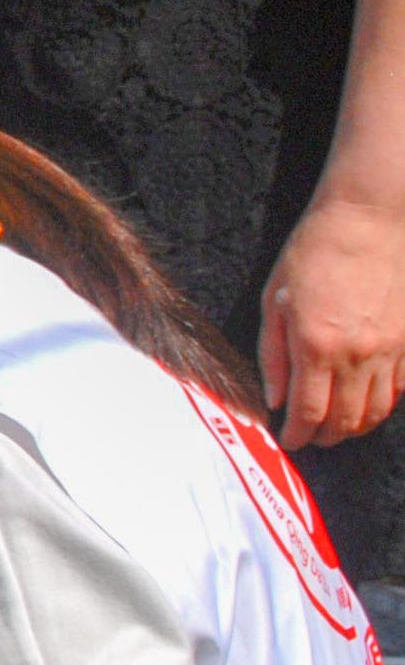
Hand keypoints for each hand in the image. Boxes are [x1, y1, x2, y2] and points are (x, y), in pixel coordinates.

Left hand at [260, 189, 404, 447]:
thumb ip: (272, 354)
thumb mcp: (275, 300)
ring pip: (374, 411)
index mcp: (315, 344)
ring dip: (353, 428)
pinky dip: (380, 408)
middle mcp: (356, 355)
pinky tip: (364, 408)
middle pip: (344, 419)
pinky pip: (397, 391)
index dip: (298, 433)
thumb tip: (273, 399)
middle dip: (324, 437)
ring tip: (334, 430)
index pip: (309, 410)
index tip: (288, 440)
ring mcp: (388, 352)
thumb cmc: (312, 255)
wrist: (367, 224)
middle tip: (309, 439)